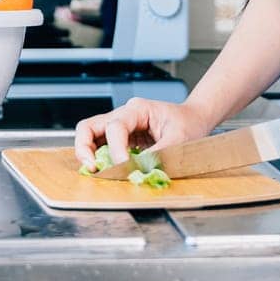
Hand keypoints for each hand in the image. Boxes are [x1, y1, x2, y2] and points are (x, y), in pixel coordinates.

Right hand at [74, 97, 214, 168]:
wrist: (194, 119)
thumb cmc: (188, 123)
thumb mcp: (179, 138)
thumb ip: (159, 154)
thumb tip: (139, 171)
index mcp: (138, 109)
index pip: (116, 127)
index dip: (116, 149)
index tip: (124, 167)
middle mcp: (123, 115)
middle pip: (89, 126)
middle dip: (85, 147)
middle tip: (91, 168)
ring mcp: (120, 127)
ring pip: (90, 135)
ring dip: (87, 154)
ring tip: (94, 171)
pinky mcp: (121, 140)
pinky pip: (100, 147)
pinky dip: (97, 159)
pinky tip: (104, 170)